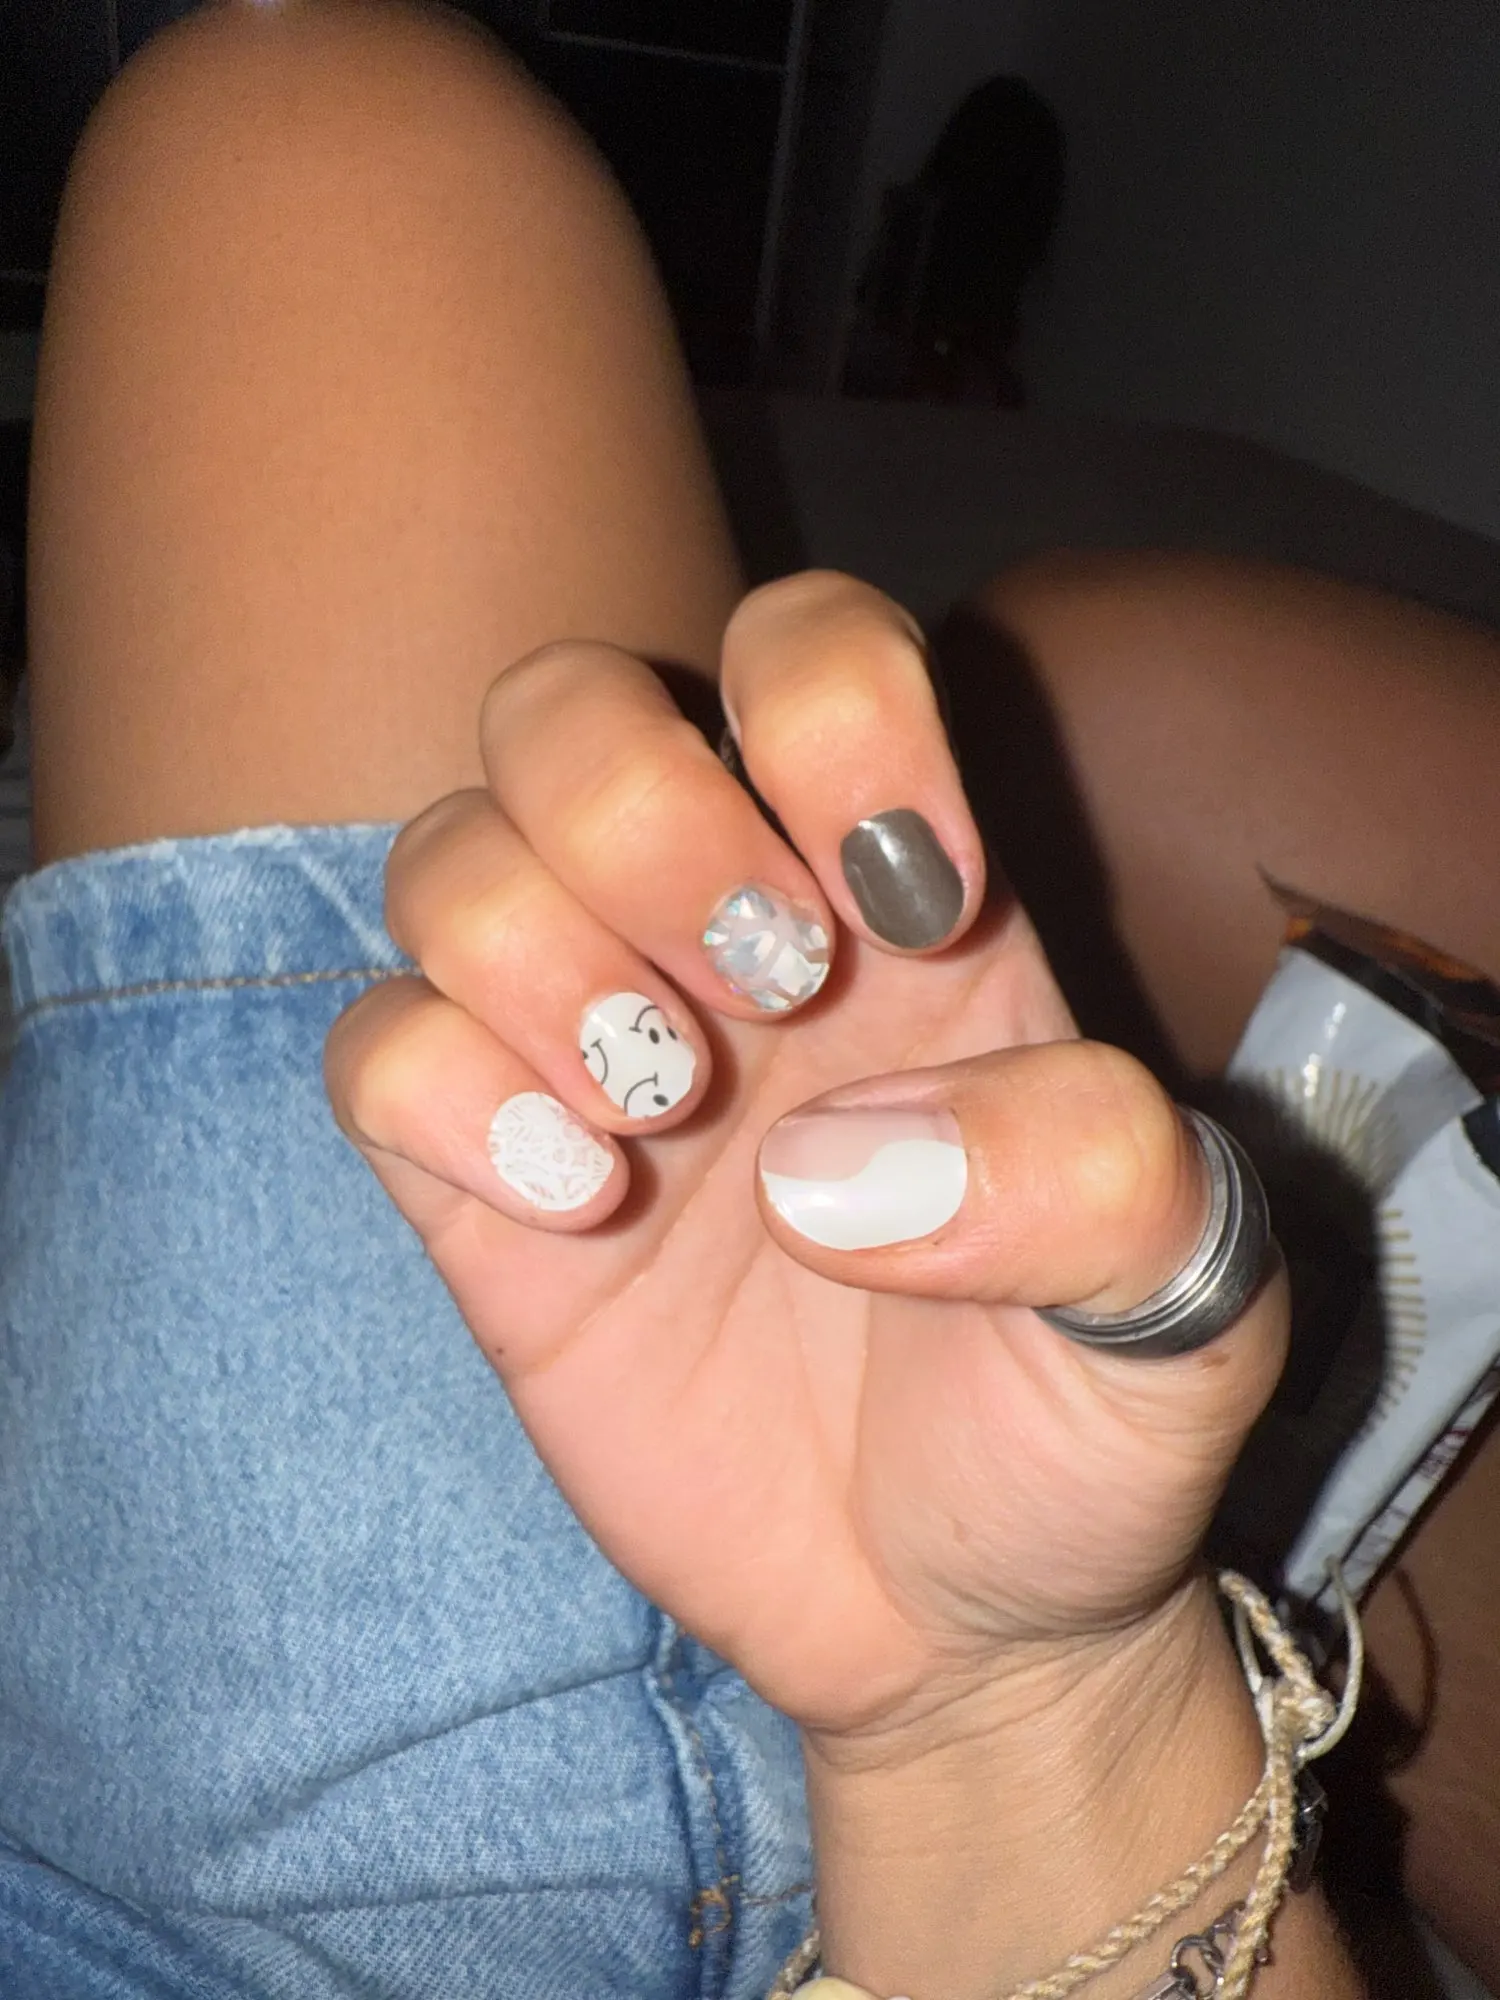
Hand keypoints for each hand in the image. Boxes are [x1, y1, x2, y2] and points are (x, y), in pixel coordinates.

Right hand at [325, 572, 1287, 1752]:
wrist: (954, 1615)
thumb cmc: (1077, 1422)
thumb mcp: (1188, 1297)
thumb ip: (1088, 1176)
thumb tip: (824, 1167)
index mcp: (904, 900)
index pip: (808, 648)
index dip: (832, 717)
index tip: (910, 905)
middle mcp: (721, 937)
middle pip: (567, 703)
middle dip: (642, 816)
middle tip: (765, 991)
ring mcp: (586, 1054)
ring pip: (446, 853)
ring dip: (538, 957)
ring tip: (663, 1112)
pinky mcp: (481, 1190)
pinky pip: (375, 1050)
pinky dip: (447, 1097)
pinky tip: (582, 1207)